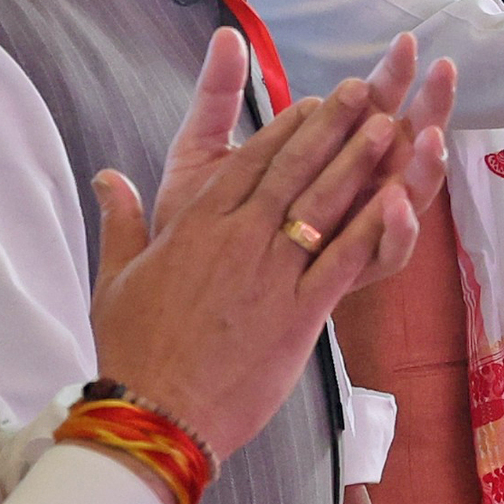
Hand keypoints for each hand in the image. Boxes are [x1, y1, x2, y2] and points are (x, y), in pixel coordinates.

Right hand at [88, 30, 453, 459]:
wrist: (155, 412)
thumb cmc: (134, 351)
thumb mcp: (115, 278)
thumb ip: (120, 221)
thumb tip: (106, 176)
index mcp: (195, 226)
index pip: (247, 162)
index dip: (284, 128)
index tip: (311, 101)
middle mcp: (239, 239)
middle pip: (293, 170)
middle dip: (331, 126)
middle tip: (363, 90)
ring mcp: (272, 274)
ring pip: (323, 205)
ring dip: (359, 162)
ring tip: (388, 125)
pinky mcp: (300, 313)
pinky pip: (343, 261)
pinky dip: (372, 229)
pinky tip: (397, 200)